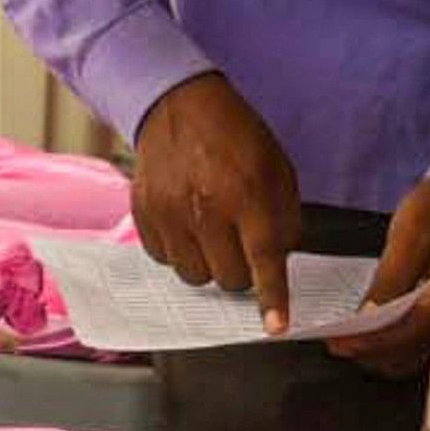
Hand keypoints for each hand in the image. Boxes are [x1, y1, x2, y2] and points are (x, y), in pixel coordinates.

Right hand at [131, 74, 303, 330]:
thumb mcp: (277, 168)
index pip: (263, 259)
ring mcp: (170, 212)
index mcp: (246, 194)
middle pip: (227, 278)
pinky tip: (187, 225)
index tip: (276, 326)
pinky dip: (180, 251)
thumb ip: (284, 217)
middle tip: (241, 245)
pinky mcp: (144, 213)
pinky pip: (164, 259)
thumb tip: (278, 261)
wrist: (179, 104)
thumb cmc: (236, 136)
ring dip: (208, 265)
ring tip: (212, 235)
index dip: (273, 297)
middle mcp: (206, 208)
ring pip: (194, 276)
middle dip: (241, 271)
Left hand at [330, 177, 429, 375]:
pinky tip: (368, 329)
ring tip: (346, 337)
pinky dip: (390, 344)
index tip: (336, 343)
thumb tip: (368, 315)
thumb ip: (392, 275)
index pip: (409, 330)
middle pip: (410, 351)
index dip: (370, 341)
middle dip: (370, 351)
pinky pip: (416, 344)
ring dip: (379, 352)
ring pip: (412, 355)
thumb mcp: (413, 230)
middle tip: (334, 341)